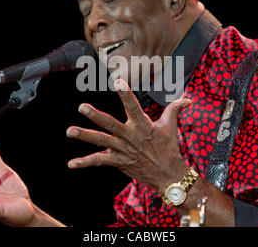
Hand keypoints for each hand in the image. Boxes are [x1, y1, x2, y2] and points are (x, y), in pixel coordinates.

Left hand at [66, 79, 191, 192]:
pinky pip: (99, 162)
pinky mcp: (118, 161)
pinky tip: (71, 164)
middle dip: (95, 116)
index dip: (126, 94)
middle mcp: (130, 137)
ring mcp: (122, 150)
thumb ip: (175, 109)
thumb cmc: (169, 149)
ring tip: (69, 131)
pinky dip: (85, 163)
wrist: (168, 175)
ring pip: (101, 141)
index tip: (118, 81)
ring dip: (84, 136)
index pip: (134, 107)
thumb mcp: (172, 127)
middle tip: (82, 107)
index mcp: (143, 125)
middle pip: (110, 125)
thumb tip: (187, 99)